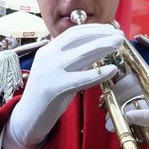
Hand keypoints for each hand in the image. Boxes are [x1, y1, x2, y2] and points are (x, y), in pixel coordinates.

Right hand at [2, 23, 124, 148]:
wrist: (27, 119)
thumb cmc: (47, 98)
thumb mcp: (60, 74)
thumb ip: (75, 63)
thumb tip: (97, 51)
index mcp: (47, 51)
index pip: (73, 33)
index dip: (94, 29)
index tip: (111, 30)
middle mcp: (46, 56)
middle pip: (78, 38)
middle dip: (102, 34)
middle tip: (120, 36)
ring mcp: (49, 71)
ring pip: (80, 54)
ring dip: (102, 46)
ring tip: (119, 44)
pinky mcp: (53, 88)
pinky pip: (80, 78)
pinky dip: (98, 73)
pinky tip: (111, 70)